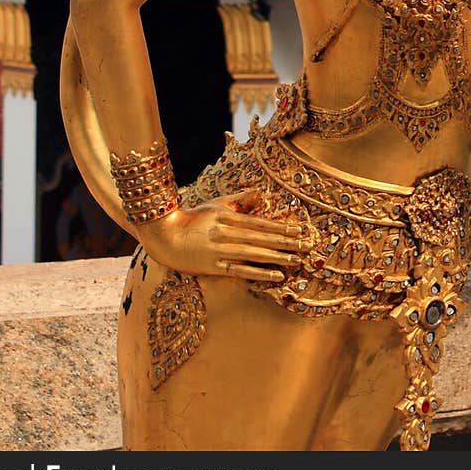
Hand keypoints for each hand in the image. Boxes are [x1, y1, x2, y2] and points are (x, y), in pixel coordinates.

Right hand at [138, 195, 305, 283]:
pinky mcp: (213, 267)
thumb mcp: (216, 204)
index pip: (261, 223)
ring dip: (278, 258)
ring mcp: (220, 251)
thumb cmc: (192, 218)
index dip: (282, 226)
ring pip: (255, 254)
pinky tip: (276, 275)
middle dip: (286, 242)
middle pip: (262, 239)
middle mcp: (226, 233)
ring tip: (296, 260)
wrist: (163, 235)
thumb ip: (240, 200)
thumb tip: (262, 194)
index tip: (300, 230)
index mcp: (228, 216)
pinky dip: (259, 273)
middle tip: (307, 245)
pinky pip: (240, 270)